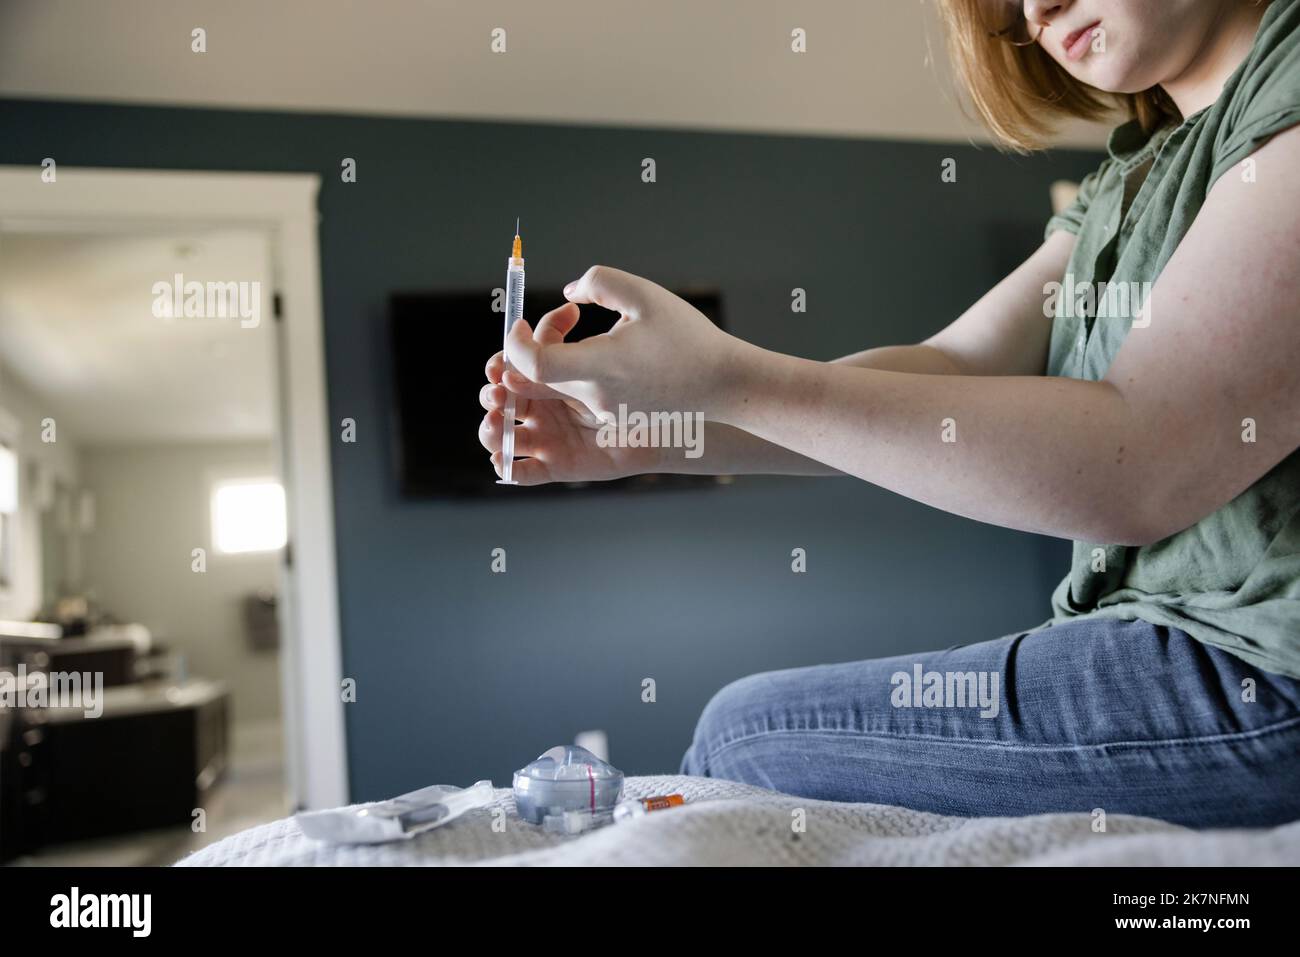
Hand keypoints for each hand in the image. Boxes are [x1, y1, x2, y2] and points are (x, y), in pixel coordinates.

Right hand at [478, 303, 663, 484]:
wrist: (686, 419)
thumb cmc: (666, 368)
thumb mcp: (634, 322)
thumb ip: (603, 293)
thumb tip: (570, 297)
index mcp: (565, 369)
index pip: (524, 360)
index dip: (510, 355)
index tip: (508, 352)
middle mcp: (552, 403)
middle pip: (506, 397)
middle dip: (492, 393)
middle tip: (495, 392)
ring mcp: (554, 435)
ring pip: (507, 434)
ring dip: (491, 430)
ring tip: (494, 423)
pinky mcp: (563, 464)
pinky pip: (530, 471)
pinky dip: (512, 468)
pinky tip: (503, 463)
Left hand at [503, 265, 738, 420]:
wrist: (723, 383)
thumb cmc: (688, 336)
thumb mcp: (643, 293)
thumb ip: (597, 282)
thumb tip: (569, 295)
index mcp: (598, 367)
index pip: (530, 363)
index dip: (514, 342)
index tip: (522, 324)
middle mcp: (596, 397)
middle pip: (536, 379)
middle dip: (532, 349)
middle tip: (556, 321)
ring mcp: (605, 413)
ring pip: (559, 389)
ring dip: (556, 362)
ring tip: (578, 334)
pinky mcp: (616, 419)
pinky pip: (583, 398)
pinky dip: (580, 376)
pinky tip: (607, 355)